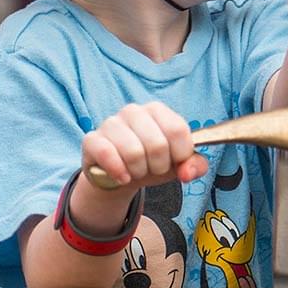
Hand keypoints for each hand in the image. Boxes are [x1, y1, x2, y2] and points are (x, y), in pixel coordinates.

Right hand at [81, 102, 207, 189]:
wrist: (121, 175)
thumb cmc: (152, 163)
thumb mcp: (178, 164)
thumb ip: (194, 165)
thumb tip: (188, 172)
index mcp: (157, 110)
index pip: (178, 130)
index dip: (180, 154)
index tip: (174, 161)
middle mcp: (133, 111)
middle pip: (157, 145)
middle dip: (159, 166)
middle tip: (152, 168)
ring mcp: (111, 123)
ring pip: (134, 153)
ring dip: (139, 172)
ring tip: (137, 171)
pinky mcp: (92, 140)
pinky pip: (107, 154)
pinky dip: (119, 173)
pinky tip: (123, 177)